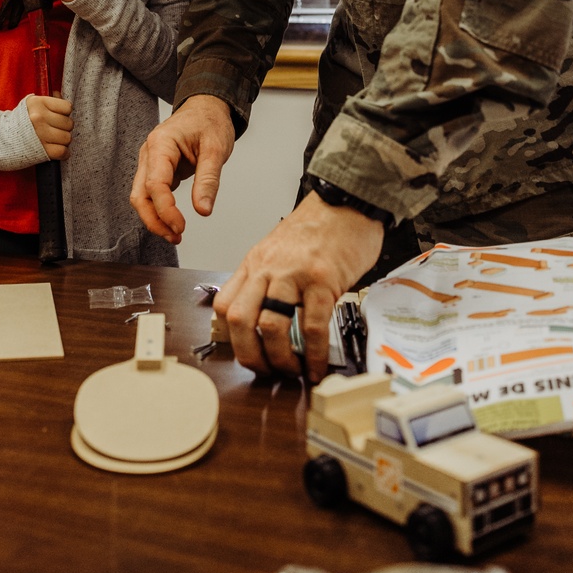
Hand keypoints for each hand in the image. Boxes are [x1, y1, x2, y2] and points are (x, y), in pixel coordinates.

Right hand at [26, 94, 72, 159]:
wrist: (1, 140)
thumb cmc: (21, 121)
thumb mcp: (31, 104)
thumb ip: (48, 99)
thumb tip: (60, 94)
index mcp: (38, 103)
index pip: (67, 107)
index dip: (65, 113)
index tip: (58, 117)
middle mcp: (39, 117)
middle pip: (69, 123)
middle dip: (65, 128)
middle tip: (56, 130)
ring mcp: (40, 134)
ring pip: (67, 138)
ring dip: (63, 141)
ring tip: (54, 140)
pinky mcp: (41, 151)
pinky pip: (63, 151)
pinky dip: (63, 153)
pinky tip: (55, 149)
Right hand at [130, 95, 234, 244]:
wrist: (206, 107)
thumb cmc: (210, 121)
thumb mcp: (216, 149)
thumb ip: (208, 180)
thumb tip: (203, 211)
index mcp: (161, 144)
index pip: (154, 184)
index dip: (165, 210)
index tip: (180, 227)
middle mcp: (149, 153)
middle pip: (140, 195)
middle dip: (154, 220)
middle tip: (176, 237)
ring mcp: (150, 161)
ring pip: (141, 197)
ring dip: (154, 218)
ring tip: (175, 234)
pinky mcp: (156, 169)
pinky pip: (150, 194)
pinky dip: (159, 210)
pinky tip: (173, 222)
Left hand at [214, 191, 384, 382]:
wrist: (348, 201)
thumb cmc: (319, 226)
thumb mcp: (280, 249)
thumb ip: (271, 279)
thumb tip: (267, 319)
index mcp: (255, 263)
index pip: (224, 303)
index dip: (230, 335)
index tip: (246, 352)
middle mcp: (269, 268)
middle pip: (239, 319)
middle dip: (249, 355)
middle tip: (265, 371)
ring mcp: (294, 274)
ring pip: (270, 326)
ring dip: (279, 359)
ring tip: (292, 371)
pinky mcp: (323, 280)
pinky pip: (311, 326)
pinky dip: (312, 354)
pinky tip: (316, 365)